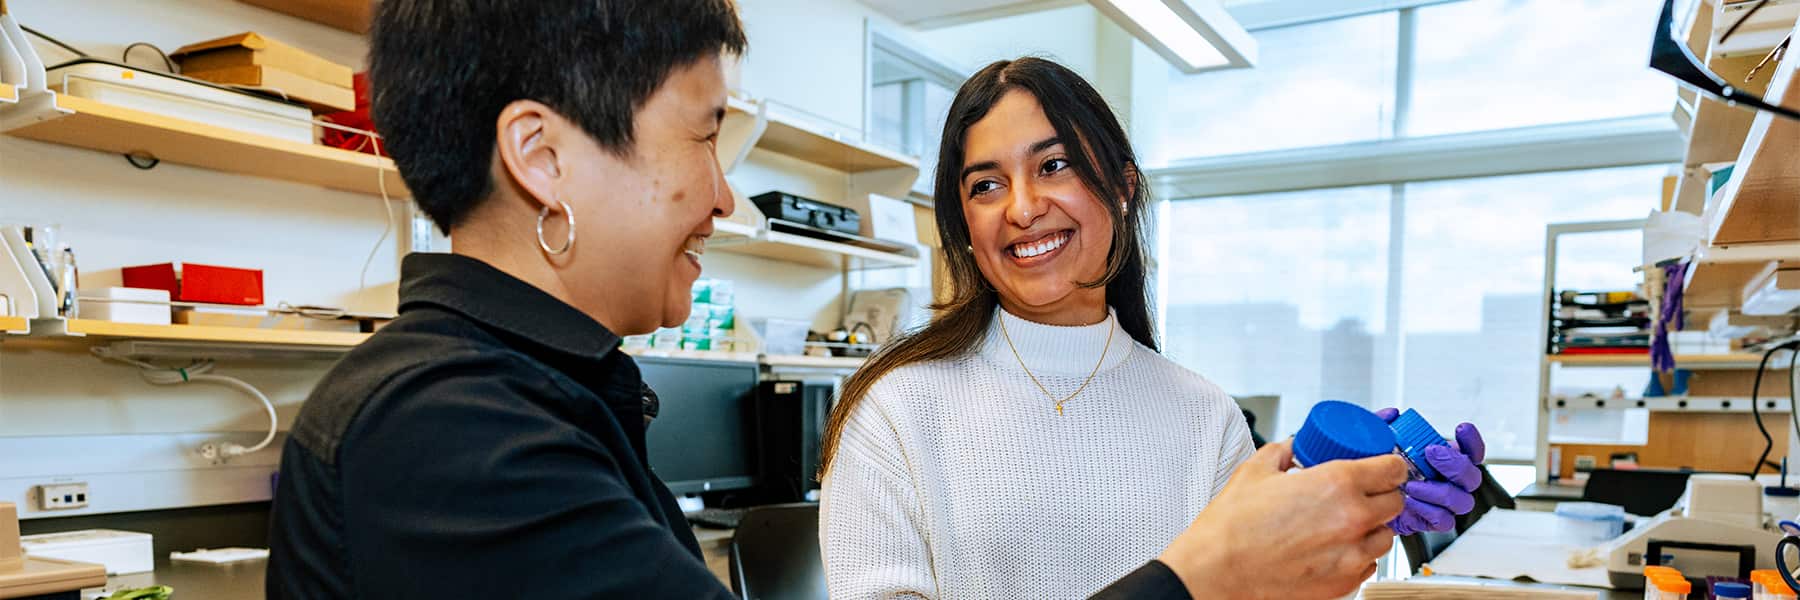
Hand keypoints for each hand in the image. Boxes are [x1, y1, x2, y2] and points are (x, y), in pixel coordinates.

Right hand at [1158, 441, 1406, 599]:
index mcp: (1336, 484)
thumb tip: (1293, 447)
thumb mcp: (1256, 470)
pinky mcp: (1344, 583)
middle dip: (1382, 494)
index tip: (1383, 467)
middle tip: (1360, 493)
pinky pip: (1368, 565)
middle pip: (1395, 502)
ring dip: (1372, 527)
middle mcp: (1352, 519)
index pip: (1393, 469)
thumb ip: (1283, 451)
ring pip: (1385, 537)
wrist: (1217, 569)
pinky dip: (1357, 555)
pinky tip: (1333, 547)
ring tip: (1344, 524)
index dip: (1390, 465)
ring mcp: (1351, 555)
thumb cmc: (1232, 526)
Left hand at [1374, 408, 1485, 535]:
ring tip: (1411, 485)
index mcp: (1447, 461)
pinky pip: (1444, 520)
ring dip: (1437, 491)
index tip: (1461, 429)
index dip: (1472, 441)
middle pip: (1472, 476)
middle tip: (1431, 453)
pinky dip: (1428, 511)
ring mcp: (1446, 503)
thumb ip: (1386, 426)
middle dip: (1454, 464)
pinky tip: (1410, 502)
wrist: (1370, 499)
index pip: (1472, 451)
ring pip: (1461, 501)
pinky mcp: (1435, 521)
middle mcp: (1452, 482)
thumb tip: (1392, 414)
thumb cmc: (1384, 470)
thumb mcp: (1382, 444)